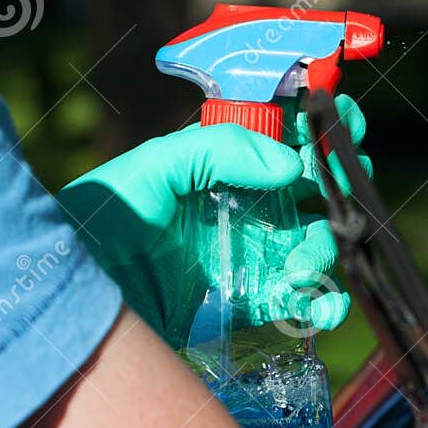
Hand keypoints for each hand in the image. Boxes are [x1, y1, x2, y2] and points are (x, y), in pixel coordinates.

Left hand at [56, 94, 368, 342]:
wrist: (83, 294)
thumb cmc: (106, 218)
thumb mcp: (153, 169)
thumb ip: (218, 151)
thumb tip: (290, 166)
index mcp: (229, 164)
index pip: (289, 134)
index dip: (323, 123)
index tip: (344, 121)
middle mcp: (253, 205)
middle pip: (321, 188)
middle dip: (344, 184)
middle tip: (339, 189)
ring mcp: (260, 254)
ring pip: (322, 244)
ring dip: (327, 250)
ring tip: (298, 265)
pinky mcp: (260, 301)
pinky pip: (309, 301)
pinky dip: (328, 305)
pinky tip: (323, 307)